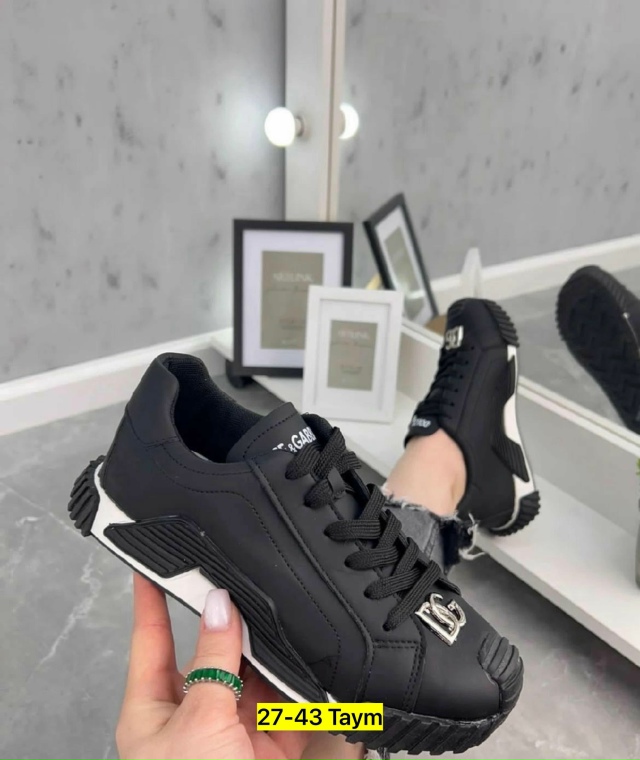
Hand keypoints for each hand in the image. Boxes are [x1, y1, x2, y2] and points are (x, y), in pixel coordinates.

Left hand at [116, 574, 310, 759]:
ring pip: (254, 674)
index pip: (151, 639)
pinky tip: (310, 654)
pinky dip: (302, 682)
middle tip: (248, 581)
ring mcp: (232, 729)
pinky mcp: (270, 745)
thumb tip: (221, 604)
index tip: (152, 563)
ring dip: (271, 651)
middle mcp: (193, 714)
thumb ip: (214, 660)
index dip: (151, 599)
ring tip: (285, 612)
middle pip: (213, 653)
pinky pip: (287, 701)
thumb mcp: (199, 718)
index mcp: (154, 709)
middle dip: (234, 623)